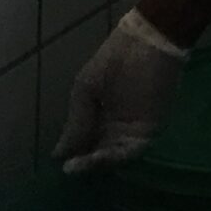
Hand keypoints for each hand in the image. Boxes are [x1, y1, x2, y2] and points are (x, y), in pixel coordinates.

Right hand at [54, 10, 187, 172]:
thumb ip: (76, 122)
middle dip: (84, 165)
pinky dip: (115, 157)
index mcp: (99, 117)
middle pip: (98, 155)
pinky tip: (97, 157)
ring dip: (97, 164)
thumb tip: (58, 154)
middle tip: (69, 170)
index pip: (85, 145)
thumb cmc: (116, 58)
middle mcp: (116, 128)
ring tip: (79, 164)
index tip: (59, 165)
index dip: (73, 156)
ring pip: (113, 157)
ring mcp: (133, 131)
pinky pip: (131, 150)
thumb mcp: (86, 88)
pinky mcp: (151, 129)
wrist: (150, 41)